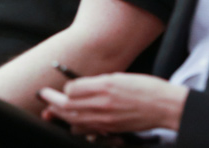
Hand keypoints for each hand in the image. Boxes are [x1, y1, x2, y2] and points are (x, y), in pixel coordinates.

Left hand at [38, 73, 187, 133]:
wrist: (165, 106)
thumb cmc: (145, 88)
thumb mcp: (119, 77)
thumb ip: (97, 82)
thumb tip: (77, 87)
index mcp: (105, 86)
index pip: (72, 88)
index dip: (65, 87)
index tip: (61, 85)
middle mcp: (103, 104)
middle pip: (68, 105)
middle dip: (52, 101)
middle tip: (43, 96)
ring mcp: (106, 119)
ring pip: (74, 120)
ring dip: (61, 114)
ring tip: (53, 109)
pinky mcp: (111, 129)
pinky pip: (87, 131)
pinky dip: (77, 126)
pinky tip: (74, 122)